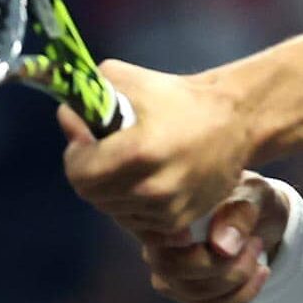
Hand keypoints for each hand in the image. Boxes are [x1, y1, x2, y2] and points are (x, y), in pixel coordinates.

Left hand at [59, 59, 255, 234]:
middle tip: (107, 152)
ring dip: (112, 189)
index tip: (88, 141)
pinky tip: (148, 180)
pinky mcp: (178, 222)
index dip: (77, 155)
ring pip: (112, 209)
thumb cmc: (180, 97)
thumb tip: (67, 119)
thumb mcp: (131, 80)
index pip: (78, 172)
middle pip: (92, 194)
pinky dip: (133, 204)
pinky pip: (135, 221)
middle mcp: (152, 187)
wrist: (235, 121)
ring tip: (133, 165)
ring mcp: (166, 209)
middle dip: (91, 172)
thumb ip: (88, 96)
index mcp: (139, 151)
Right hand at [141, 171, 287, 302]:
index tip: (231, 243)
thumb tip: (221, 247)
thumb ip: (238, 214)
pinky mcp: (184, 291)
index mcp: (164, 214)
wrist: (261, 214)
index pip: (164, 239)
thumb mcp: (253, 194)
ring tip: (257, 251)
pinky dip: (241, 294)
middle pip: (174, 271)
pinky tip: (261, 271)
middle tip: (256, 243)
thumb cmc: (249, 197)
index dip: (192, 247)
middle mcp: (156, 243)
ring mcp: (166, 271)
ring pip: (194, 293)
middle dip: (224, 266)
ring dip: (237, 279)